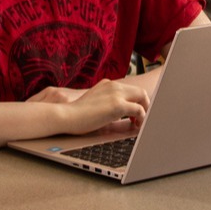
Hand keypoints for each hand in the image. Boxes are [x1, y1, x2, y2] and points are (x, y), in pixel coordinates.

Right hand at [27, 78, 150, 136]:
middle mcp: (113, 85)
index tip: (135, 112)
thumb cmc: (76, 114)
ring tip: (138, 123)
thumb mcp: (93, 102)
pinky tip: (135, 125)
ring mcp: (116, 94)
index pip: (129, 89)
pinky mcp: (117, 105)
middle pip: (140, 91)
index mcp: (107, 84)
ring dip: (144, 111)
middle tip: (140, 119)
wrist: (66, 116)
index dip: (136, 100)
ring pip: (142, 97)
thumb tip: (116, 112)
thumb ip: (105, 102)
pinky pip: (139, 110)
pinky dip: (141, 118)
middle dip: (145, 104)